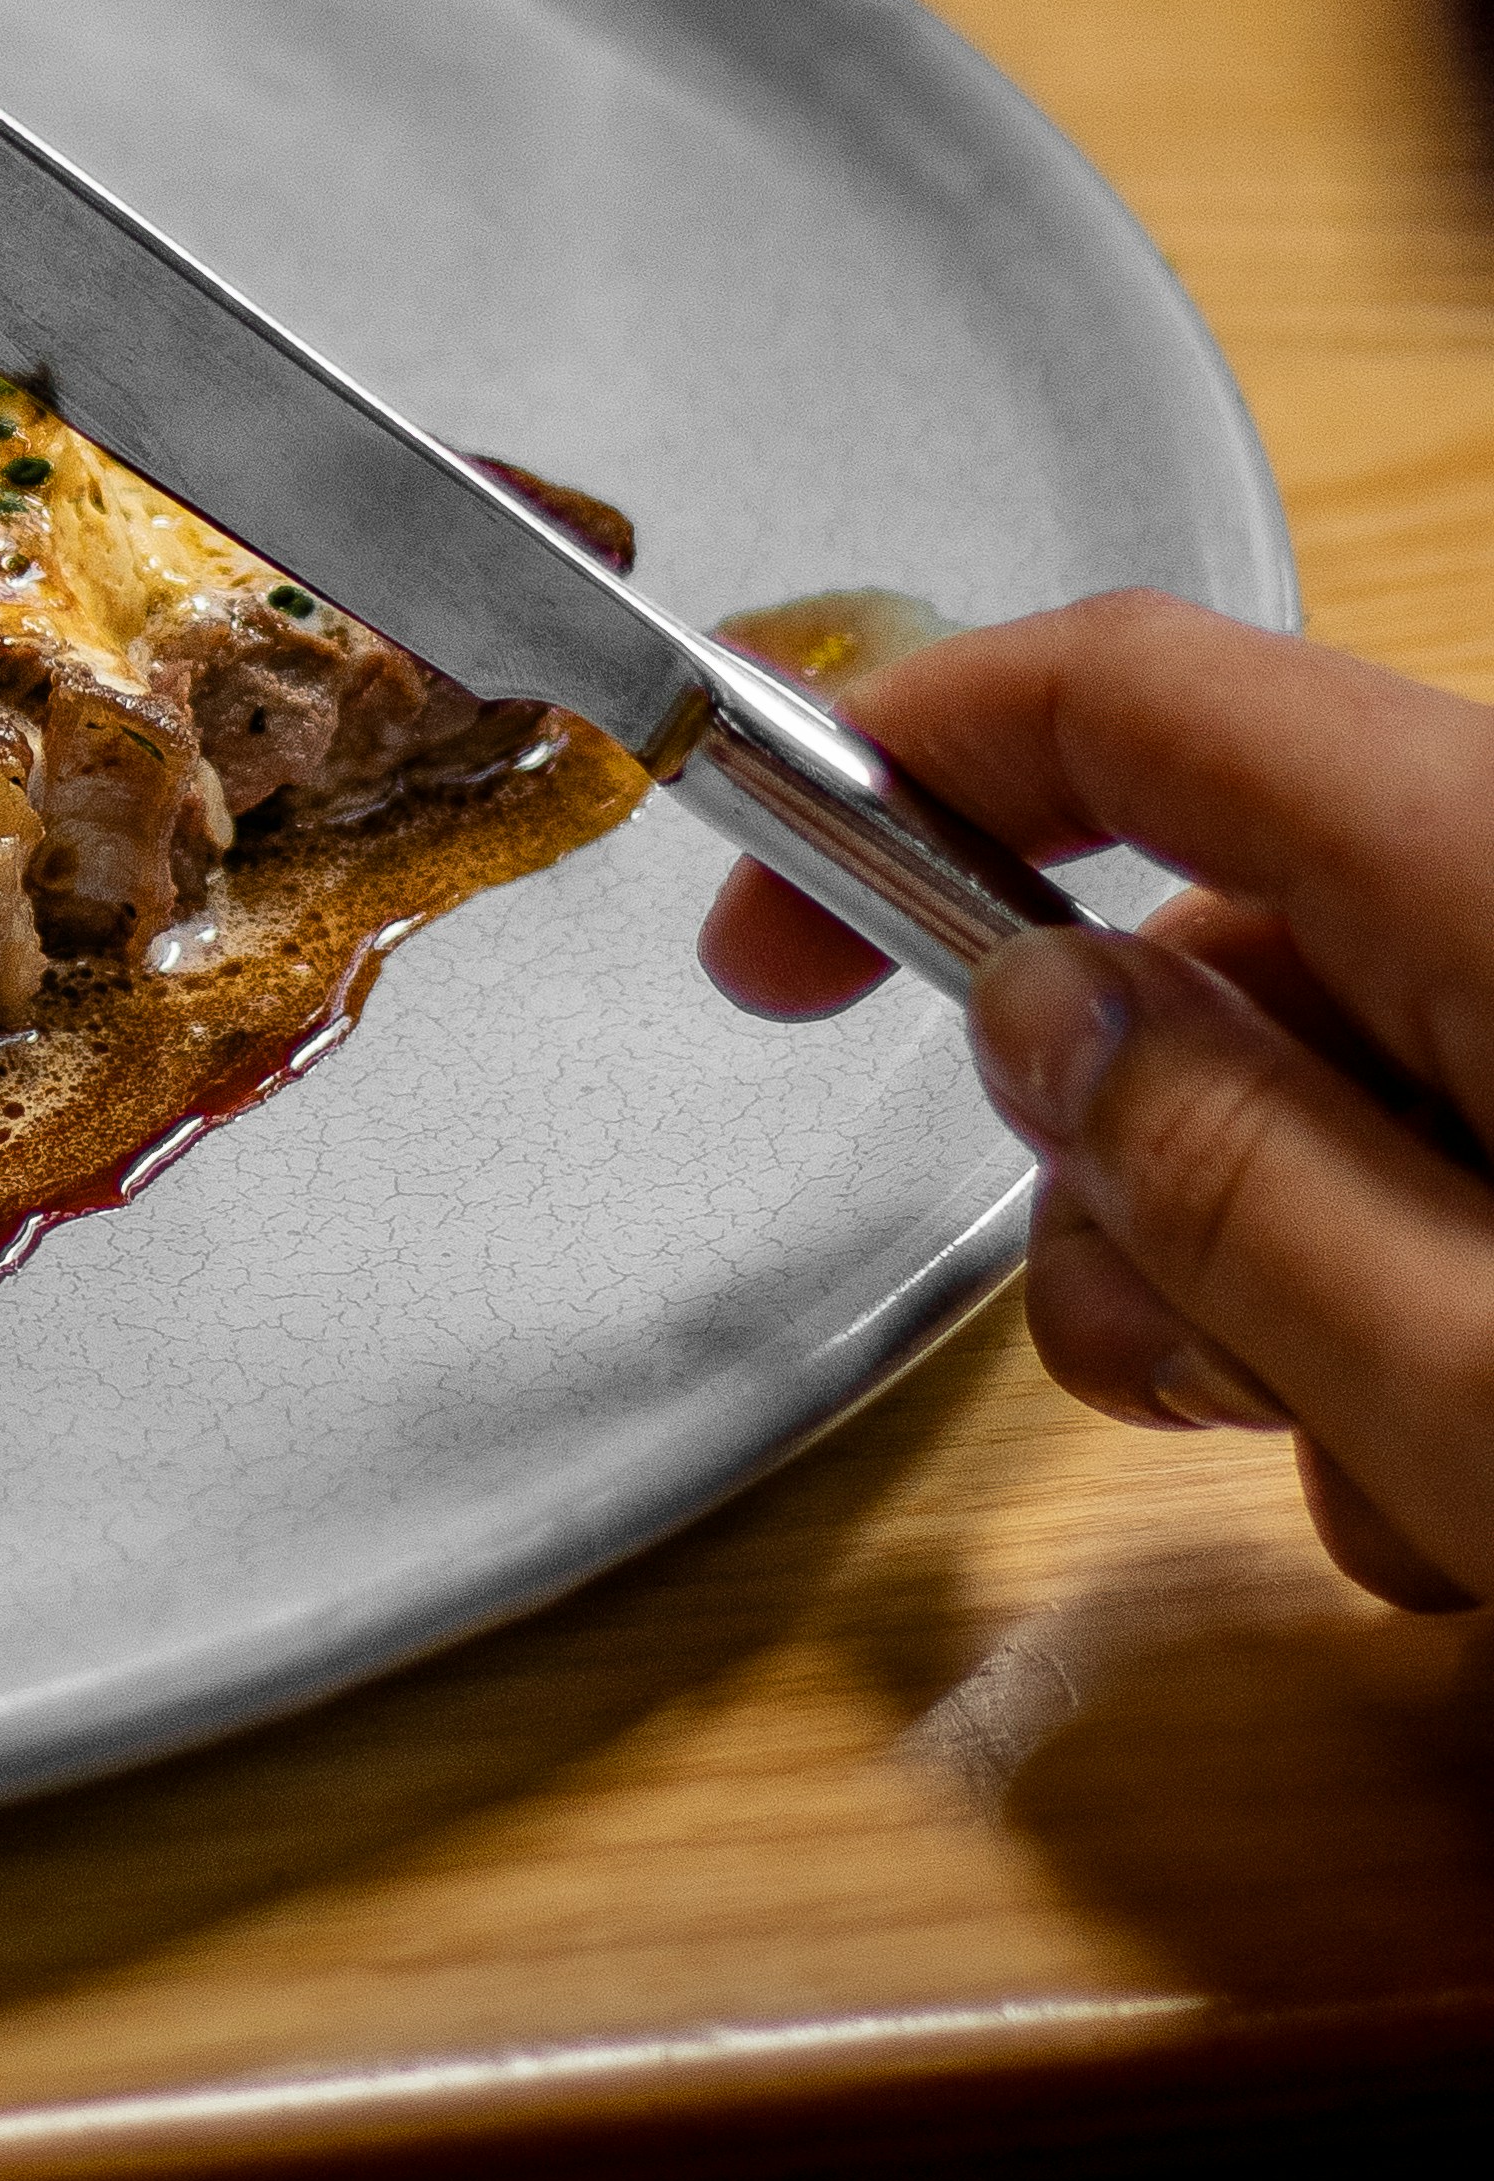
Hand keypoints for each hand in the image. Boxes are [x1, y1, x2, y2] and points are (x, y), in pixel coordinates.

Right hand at [703, 591, 1493, 1612]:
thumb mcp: (1477, 1385)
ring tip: (1413, 1495)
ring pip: (1340, 1095)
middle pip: (1227, 939)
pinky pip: (1467, 1182)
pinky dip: (1427, 1334)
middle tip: (1176, 1376)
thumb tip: (1033, 1012)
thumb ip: (1229, 1186)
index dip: (897, 756)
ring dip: (1285, 1295)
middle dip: (1126, 1163)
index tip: (758, 938)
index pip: (1134, 686)